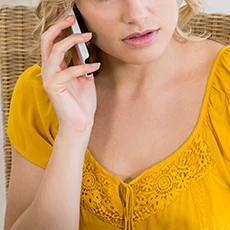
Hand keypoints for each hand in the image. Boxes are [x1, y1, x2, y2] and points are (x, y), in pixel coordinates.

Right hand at [41, 14, 100, 133]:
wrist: (81, 123)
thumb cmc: (82, 103)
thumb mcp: (84, 78)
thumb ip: (79, 63)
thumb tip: (82, 48)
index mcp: (54, 68)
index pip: (51, 42)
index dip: (60, 29)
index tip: (73, 20)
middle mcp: (48, 70)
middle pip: (47, 41)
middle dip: (60, 27)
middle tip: (73, 19)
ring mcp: (49, 78)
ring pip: (55, 51)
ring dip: (72, 41)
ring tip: (88, 37)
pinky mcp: (54, 87)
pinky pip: (69, 70)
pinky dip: (83, 66)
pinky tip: (95, 66)